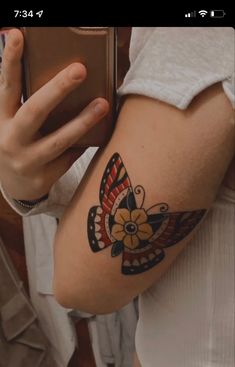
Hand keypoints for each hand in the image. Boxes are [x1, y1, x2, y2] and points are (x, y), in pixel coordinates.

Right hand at [0, 29, 108, 199]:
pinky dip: (83, 144)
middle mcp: (11, 139)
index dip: (10, 61)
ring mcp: (27, 160)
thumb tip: (61, 78)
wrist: (15, 186)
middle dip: (58, 89)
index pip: (7, 86)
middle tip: (80, 70)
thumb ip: (29, 104)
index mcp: (2, 119)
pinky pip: (69, 158)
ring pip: (59, 140)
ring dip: (83, 121)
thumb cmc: (19, 144)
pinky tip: (97, 136)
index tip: (18, 35)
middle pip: (34, 111)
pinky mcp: (43, 177)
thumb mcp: (15, 123)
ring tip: (103, 104)